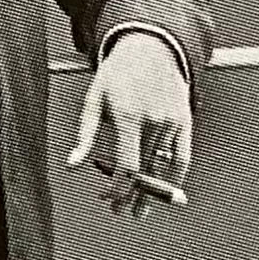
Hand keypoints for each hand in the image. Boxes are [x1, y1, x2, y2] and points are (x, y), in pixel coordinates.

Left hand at [65, 31, 191, 220]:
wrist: (151, 47)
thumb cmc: (117, 75)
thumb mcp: (94, 101)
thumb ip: (85, 137)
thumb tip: (72, 166)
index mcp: (129, 116)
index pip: (126, 165)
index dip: (116, 188)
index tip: (107, 198)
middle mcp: (154, 121)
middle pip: (144, 171)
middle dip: (131, 195)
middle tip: (121, 211)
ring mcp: (173, 122)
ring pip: (162, 168)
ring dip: (152, 192)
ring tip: (140, 209)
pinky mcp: (185, 121)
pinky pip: (182, 157)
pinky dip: (174, 177)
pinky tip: (166, 191)